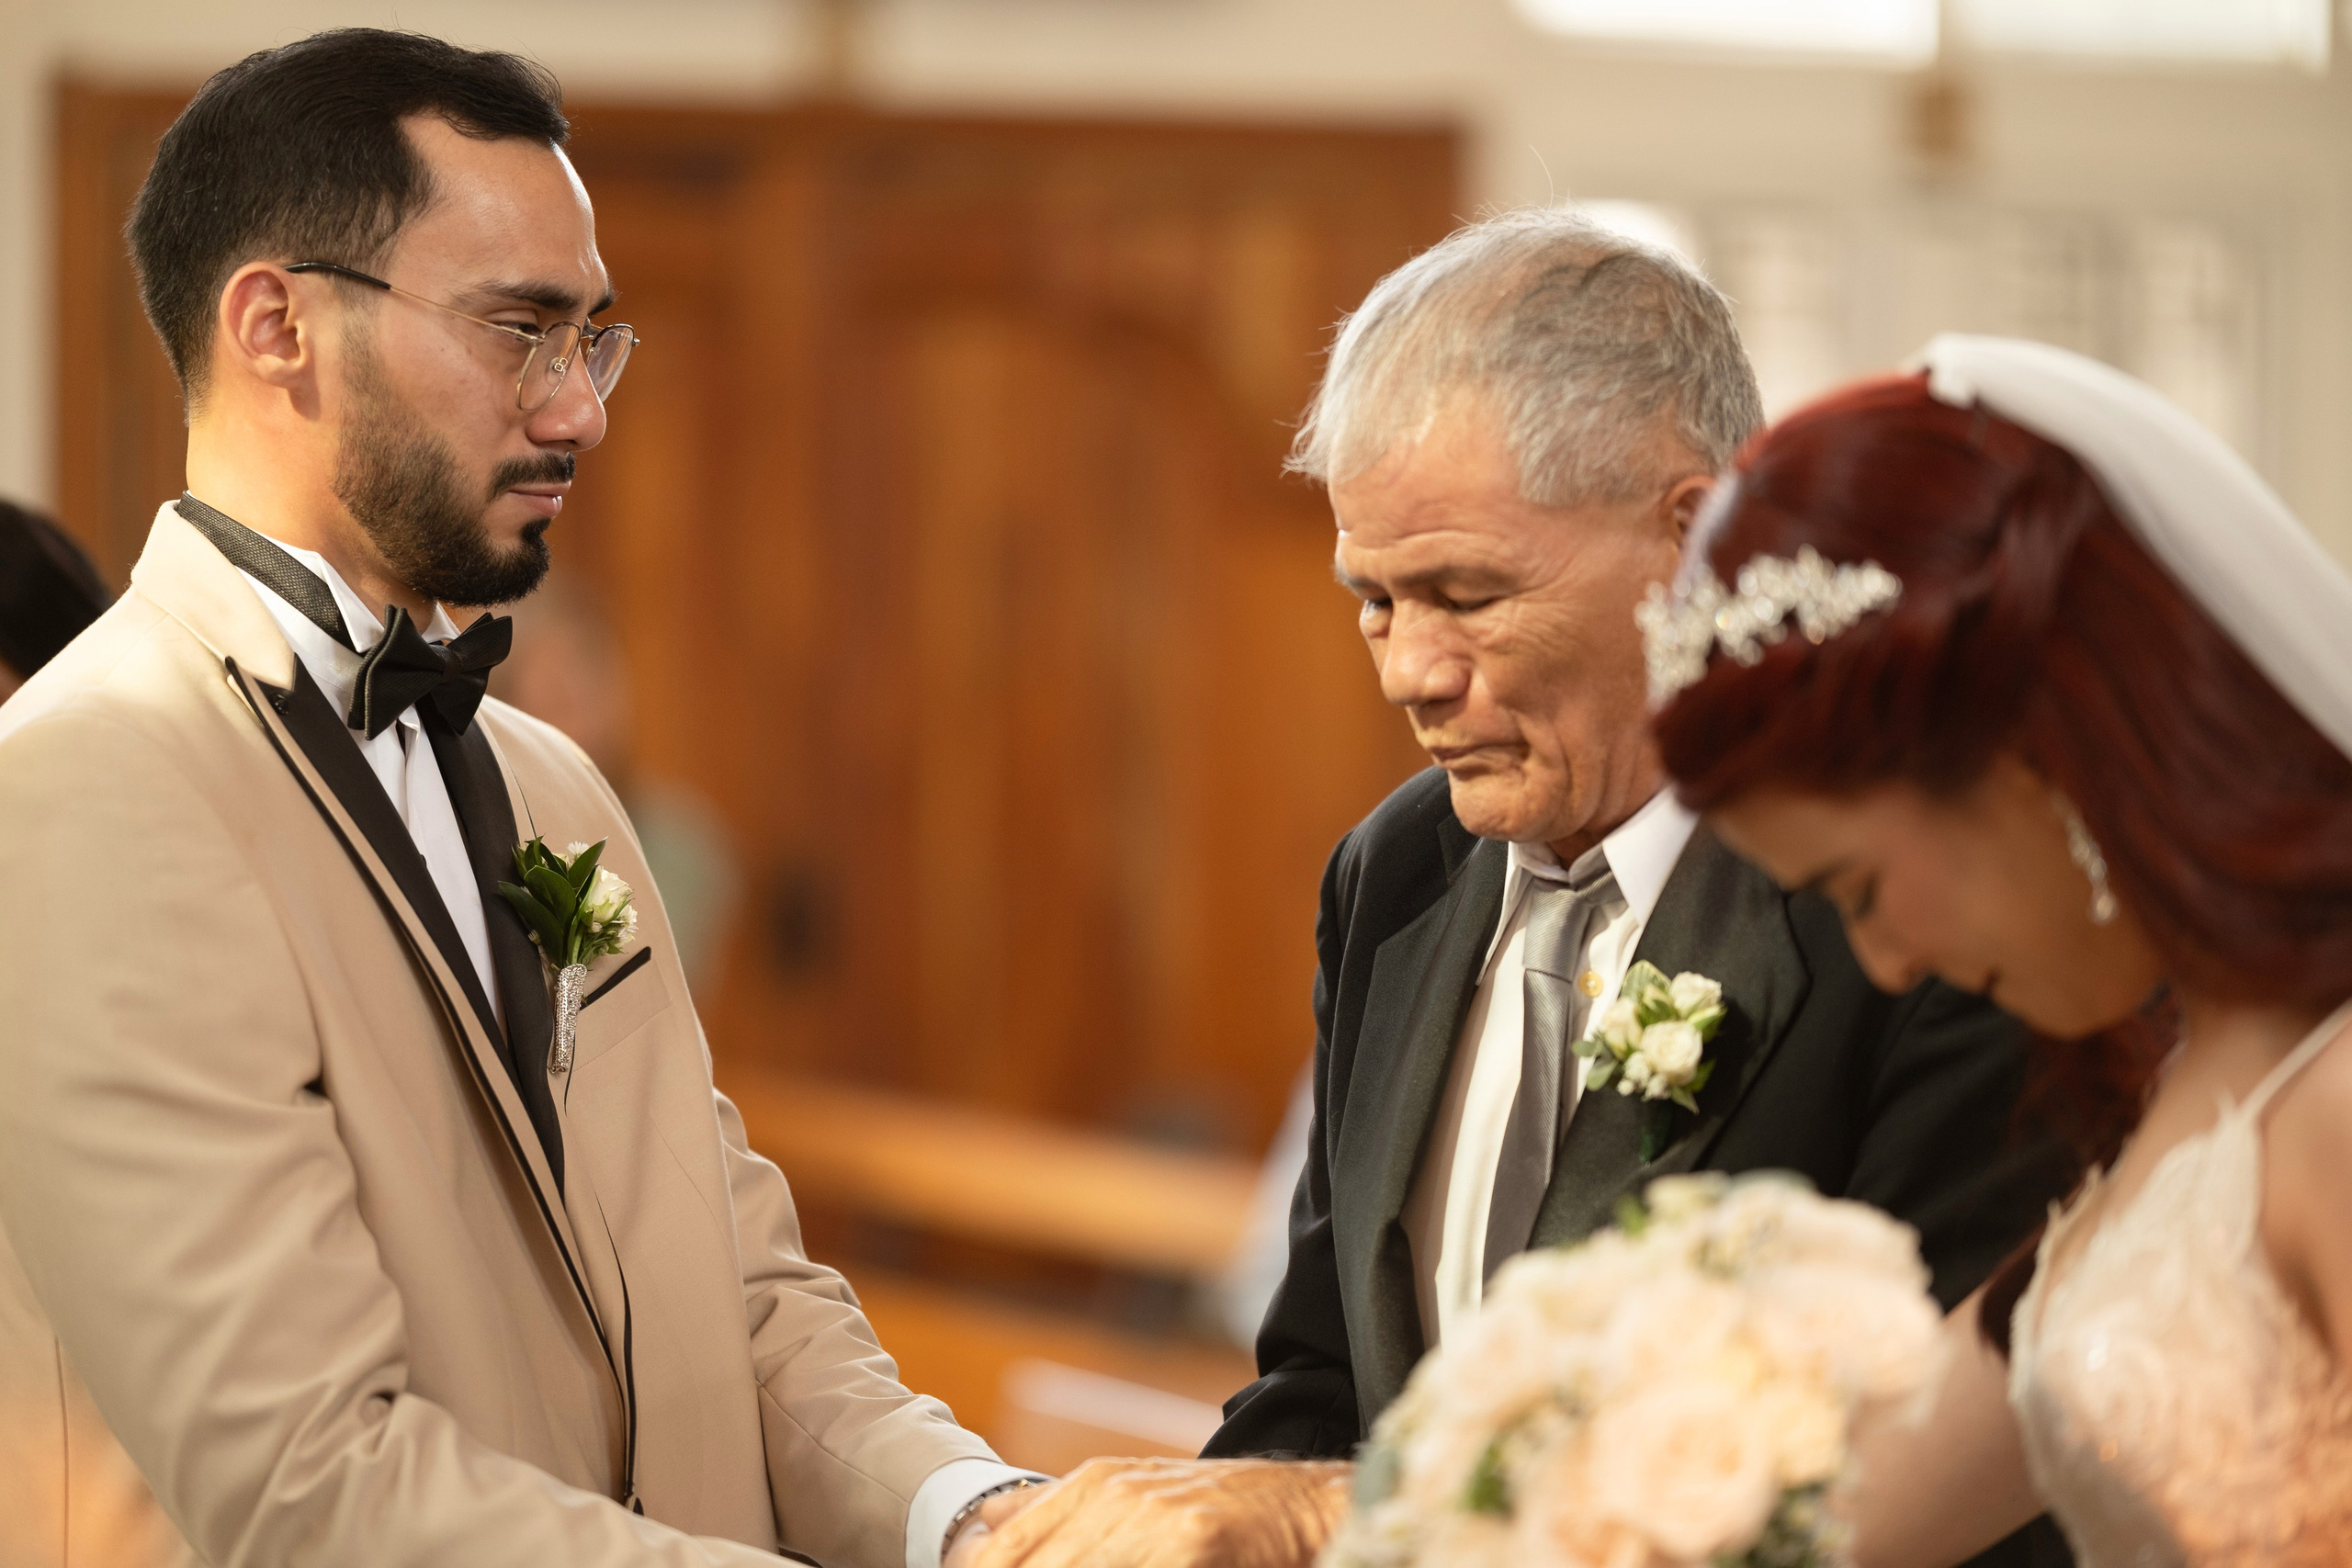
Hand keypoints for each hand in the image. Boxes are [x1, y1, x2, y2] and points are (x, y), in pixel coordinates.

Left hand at [969, 1456, 1351, 1567]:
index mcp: (1091, 1484)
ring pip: (1081, 1567)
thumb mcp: (1128, 1494)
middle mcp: (1113, 1495)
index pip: (1002, 1550)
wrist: (1297, 1504)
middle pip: (1034, 1565)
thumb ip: (1057, 1511)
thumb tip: (986, 1522)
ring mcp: (1152, 1519)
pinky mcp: (1192, 1541)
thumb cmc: (1209, 1510)